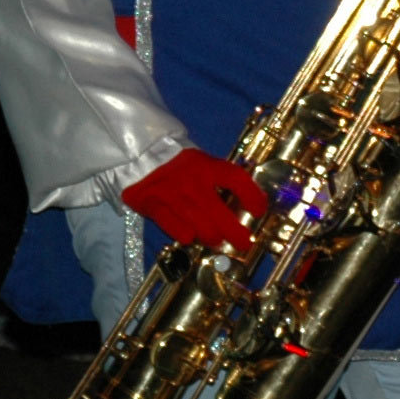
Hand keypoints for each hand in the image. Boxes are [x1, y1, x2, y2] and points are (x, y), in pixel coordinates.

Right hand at [121, 148, 268, 253]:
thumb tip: (246, 203)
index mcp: (207, 166)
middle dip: (235, 232)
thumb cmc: (179, 165)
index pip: (236, 178)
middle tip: (243, 243)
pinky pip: (170, 223)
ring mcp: (171, 192)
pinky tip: (189, 238)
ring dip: (211, 236)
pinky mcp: (151, 203)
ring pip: (197, 222)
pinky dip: (181, 232)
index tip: (259, 211)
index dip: (252, 195)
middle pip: (218, 211)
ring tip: (217, 242)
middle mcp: (192, 179)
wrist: (140, 155)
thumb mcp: (202, 163)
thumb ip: (219, 180)